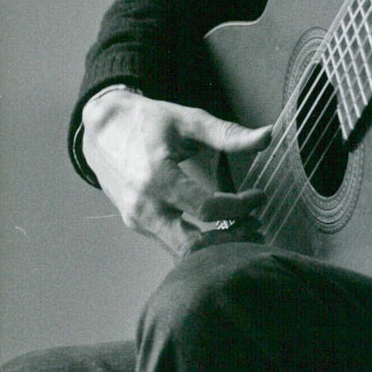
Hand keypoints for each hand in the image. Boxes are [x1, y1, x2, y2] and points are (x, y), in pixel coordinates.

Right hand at [82, 89, 270, 257]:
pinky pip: (170, 243)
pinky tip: (219, 230)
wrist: (102, 129)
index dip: (240, 207)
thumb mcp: (188, 120)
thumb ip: (228, 133)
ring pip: (181, 252)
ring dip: (215, 247)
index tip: (259, 197)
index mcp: (157, 178)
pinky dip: (197, 243)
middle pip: (193, 246)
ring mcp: (137, 220)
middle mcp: (144, 207)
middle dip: (230, 242)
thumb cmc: (147, 121)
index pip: (207, 208)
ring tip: (244, 231)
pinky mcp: (136, 224)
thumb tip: (268, 135)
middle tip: (257, 228)